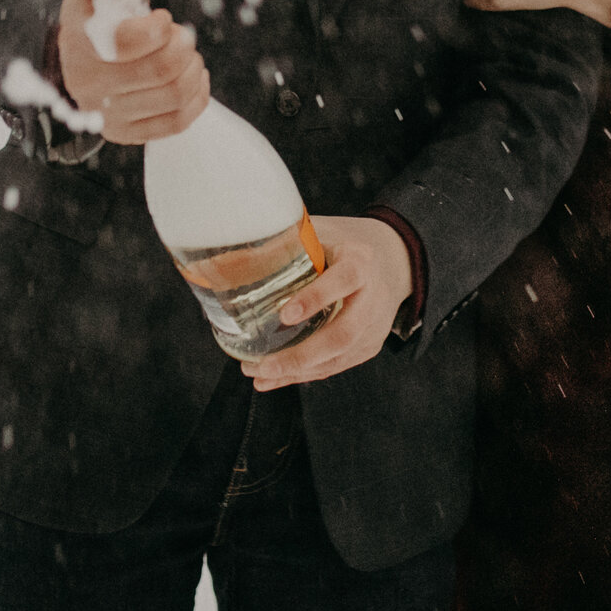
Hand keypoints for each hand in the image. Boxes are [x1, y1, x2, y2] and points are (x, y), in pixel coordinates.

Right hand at [55, 0, 210, 143]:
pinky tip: (192, 77)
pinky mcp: (126, 133)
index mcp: (80, 45)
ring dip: (192, 68)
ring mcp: (107, 115)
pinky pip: (177, 122)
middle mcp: (89, 85)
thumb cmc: (93, 17)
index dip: (160, 27)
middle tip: (180, 36)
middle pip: (161, 70)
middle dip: (183, 45)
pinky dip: (196, 97)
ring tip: (185, 55)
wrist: (77, 59)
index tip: (162, 19)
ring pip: (174, 95)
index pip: (129, 42)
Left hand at [241, 216, 413, 389]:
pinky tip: (274, 378)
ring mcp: (374, 326)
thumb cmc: (343, 243)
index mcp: (361, 260)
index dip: (316, 297)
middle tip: (262, 366)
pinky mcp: (369, 345)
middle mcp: (374, 297)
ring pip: (338, 357)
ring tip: (257, 375)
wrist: (390, 260)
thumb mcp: (318, 232)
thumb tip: (220, 261)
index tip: (284, 315)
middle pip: (343, 334)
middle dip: (301, 356)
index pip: (345, 278)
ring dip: (296, 371)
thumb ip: (280, 244)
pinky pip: (335, 365)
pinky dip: (303, 374)